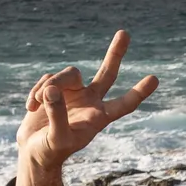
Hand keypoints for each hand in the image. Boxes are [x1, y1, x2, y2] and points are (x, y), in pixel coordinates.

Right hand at [15, 33, 158, 185]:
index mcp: (98, 117)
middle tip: (125, 33)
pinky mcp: (54, 88)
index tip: (155, 79)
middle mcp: (90, 102)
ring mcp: (73, 93)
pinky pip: (47, 79)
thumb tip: (53, 89)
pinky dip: (37, 92)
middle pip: (107, 74)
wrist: (33, 151)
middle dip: (115, 54)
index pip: (123, 104)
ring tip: (38, 103)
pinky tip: (31, 108)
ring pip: (68, 74)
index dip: (138, 92)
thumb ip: (57, 114)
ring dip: (51, 85)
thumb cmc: (50, 151)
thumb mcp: (56, 138)